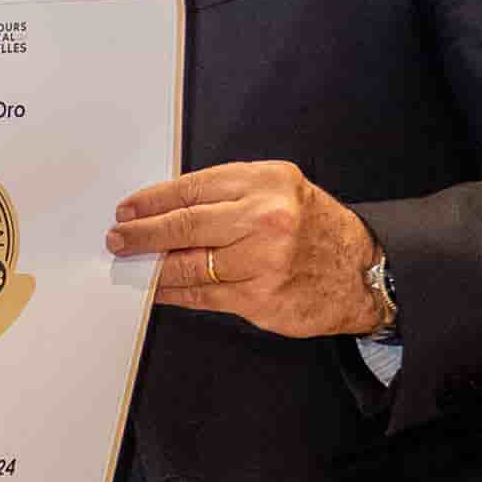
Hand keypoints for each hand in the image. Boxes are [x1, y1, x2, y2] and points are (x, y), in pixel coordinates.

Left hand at [106, 160, 381, 337]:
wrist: (363, 271)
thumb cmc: (313, 228)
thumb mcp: (278, 190)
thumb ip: (228, 194)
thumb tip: (164, 208)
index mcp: (265, 182)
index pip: (191, 188)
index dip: (151, 201)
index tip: (127, 209)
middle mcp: (265, 218)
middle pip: (184, 225)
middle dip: (142, 233)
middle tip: (118, 238)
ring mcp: (263, 261)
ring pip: (187, 265)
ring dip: (153, 266)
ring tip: (132, 264)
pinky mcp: (260, 298)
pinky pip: (202, 295)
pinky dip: (173, 293)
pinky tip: (158, 289)